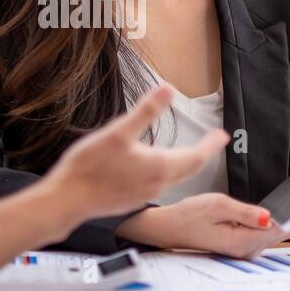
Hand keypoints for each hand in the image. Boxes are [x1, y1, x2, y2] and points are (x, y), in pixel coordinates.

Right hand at [46, 85, 228, 224]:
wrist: (67, 200)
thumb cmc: (89, 168)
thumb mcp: (118, 131)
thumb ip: (146, 111)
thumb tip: (168, 89)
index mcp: (159, 166)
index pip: (196, 156)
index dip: (211, 145)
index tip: (222, 136)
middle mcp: (157, 183)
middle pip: (189, 168)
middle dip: (202, 153)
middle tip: (212, 142)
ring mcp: (144, 194)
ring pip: (174, 178)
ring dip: (185, 164)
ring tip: (188, 153)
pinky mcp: (131, 199)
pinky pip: (158, 184)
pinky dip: (166, 173)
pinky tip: (155, 168)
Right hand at [117, 193, 289, 258]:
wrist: (169, 227)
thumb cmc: (189, 215)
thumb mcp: (218, 205)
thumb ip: (246, 212)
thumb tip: (270, 218)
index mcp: (241, 242)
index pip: (277, 231)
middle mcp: (243, 251)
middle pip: (276, 235)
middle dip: (285, 219)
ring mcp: (241, 252)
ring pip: (268, 236)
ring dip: (274, 223)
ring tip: (282, 208)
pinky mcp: (238, 248)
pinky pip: (259, 237)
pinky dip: (263, 227)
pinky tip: (260, 218)